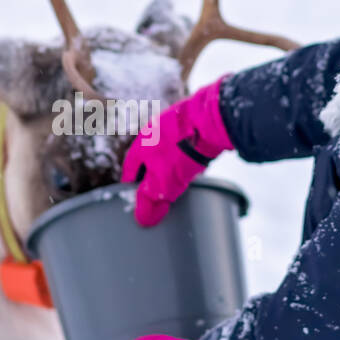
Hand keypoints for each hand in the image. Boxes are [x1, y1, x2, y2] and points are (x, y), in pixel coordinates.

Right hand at [122, 79, 232, 226]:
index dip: (132, 187)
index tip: (136, 199)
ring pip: (164, 150)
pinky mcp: (190, 121)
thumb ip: (151, 200)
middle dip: (151, 176)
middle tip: (157, 191)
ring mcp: (171, 124)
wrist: (210, 120)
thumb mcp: (163, 182)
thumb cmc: (181, 151)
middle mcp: (152, 132)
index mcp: (140, 146)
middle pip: (147, 159)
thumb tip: (142, 219)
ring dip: (168, 165)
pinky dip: (183, 155)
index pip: (129, 171)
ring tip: (176, 179)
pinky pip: (181, 142)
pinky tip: (192, 163)